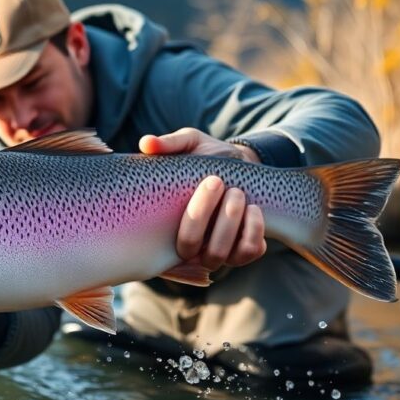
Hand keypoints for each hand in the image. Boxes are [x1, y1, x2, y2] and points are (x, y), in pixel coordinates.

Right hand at [139, 128, 266, 270]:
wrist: (239, 164)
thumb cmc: (205, 157)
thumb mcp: (189, 144)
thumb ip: (168, 144)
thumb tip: (146, 143)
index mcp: (166, 226)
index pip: (156, 247)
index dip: (168, 229)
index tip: (192, 189)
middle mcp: (188, 246)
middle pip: (188, 247)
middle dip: (201, 214)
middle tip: (216, 181)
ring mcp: (215, 253)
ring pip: (217, 255)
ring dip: (228, 223)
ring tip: (237, 191)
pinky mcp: (242, 252)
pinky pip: (248, 253)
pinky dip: (253, 231)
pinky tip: (253, 207)